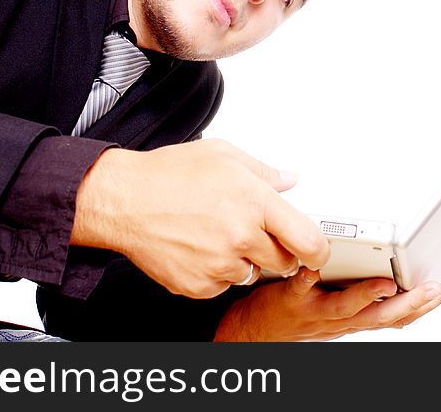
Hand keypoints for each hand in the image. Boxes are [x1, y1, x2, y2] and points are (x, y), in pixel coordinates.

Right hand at [71, 139, 329, 297]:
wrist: (122, 199)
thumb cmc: (167, 174)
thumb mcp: (222, 155)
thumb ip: (264, 171)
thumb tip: (289, 181)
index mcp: (255, 202)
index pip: (309, 241)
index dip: (318, 250)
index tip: (316, 250)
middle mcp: (241, 236)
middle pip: (284, 263)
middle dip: (277, 251)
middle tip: (253, 233)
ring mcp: (218, 265)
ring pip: (251, 274)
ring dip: (244, 261)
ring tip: (216, 235)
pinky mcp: (198, 284)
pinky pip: (222, 286)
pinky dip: (215, 273)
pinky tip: (198, 248)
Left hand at [213, 268, 440, 340]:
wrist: (257, 332)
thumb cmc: (298, 314)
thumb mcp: (339, 309)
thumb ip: (363, 294)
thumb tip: (391, 274)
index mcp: (355, 317)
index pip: (397, 315)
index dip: (424, 305)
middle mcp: (341, 319)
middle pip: (382, 315)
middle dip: (412, 303)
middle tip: (434, 289)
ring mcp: (317, 311)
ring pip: (348, 308)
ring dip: (368, 296)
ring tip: (385, 283)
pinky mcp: (291, 300)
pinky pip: (300, 289)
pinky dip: (307, 279)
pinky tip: (314, 267)